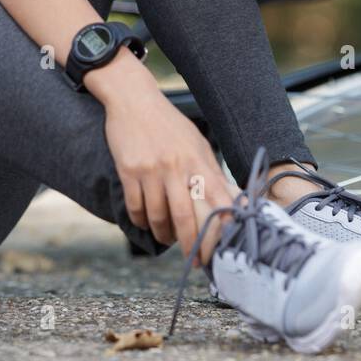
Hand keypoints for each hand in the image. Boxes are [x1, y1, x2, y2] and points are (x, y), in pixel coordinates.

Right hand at [102, 83, 237, 264]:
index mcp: (200, 161)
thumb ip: (211, 172)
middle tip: (194, 261)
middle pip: (186, 218)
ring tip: (167, 238)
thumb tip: (230, 202)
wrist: (134, 100)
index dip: (219, 233)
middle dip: (191, 246)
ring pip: (158, 217)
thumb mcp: (197, 144)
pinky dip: (141, 221)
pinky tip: (146, 222)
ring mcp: (152, 170)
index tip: (218, 252)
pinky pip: (136, 208)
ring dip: (163, 235)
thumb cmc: (169, 124)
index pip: (216, 204)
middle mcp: (178, 167)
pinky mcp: (129, 171)